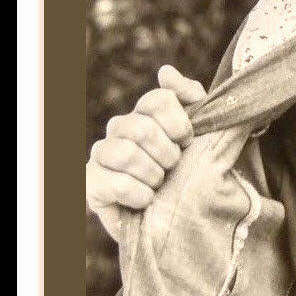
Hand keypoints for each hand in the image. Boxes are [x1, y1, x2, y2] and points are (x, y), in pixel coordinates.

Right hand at [86, 65, 205, 240]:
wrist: (178, 223)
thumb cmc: (191, 176)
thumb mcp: (204, 137)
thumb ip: (192, 100)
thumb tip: (165, 72)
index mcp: (146, 113)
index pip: (158, 100)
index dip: (179, 124)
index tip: (188, 143)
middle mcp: (120, 128)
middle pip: (141, 128)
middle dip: (168, 155)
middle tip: (174, 170)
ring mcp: (102, 154)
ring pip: (126, 153)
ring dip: (154, 176)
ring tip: (161, 186)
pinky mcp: (92, 183)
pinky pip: (116, 183)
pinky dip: (139, 195)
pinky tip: (147, 201)